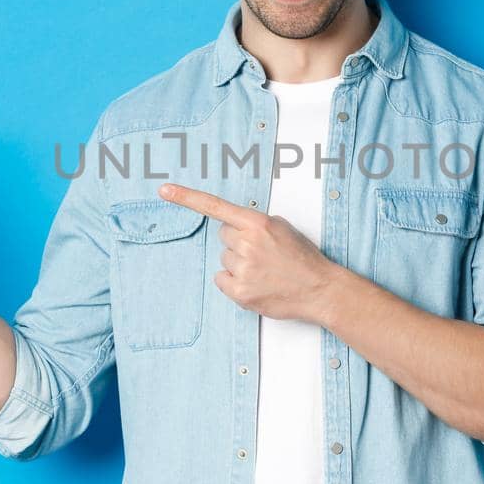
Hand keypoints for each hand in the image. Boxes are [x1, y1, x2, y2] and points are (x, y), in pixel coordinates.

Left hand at [157, 182, 340, 323]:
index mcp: (257, 223)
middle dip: (238, 243)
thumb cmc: (303, 258)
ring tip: (264, 270)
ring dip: (239, 264)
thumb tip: (235, 227)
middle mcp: (247, 243)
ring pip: (225, 259)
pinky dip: (235, 282)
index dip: (186, 197)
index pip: (215, 206)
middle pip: (223, 237)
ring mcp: (243, 269)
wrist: (319, 289)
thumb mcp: (282, 228)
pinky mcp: (240, 292)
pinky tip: (256, 283)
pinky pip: (222, 280)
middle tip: (262, 254)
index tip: (164, 191)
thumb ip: (255, 224)